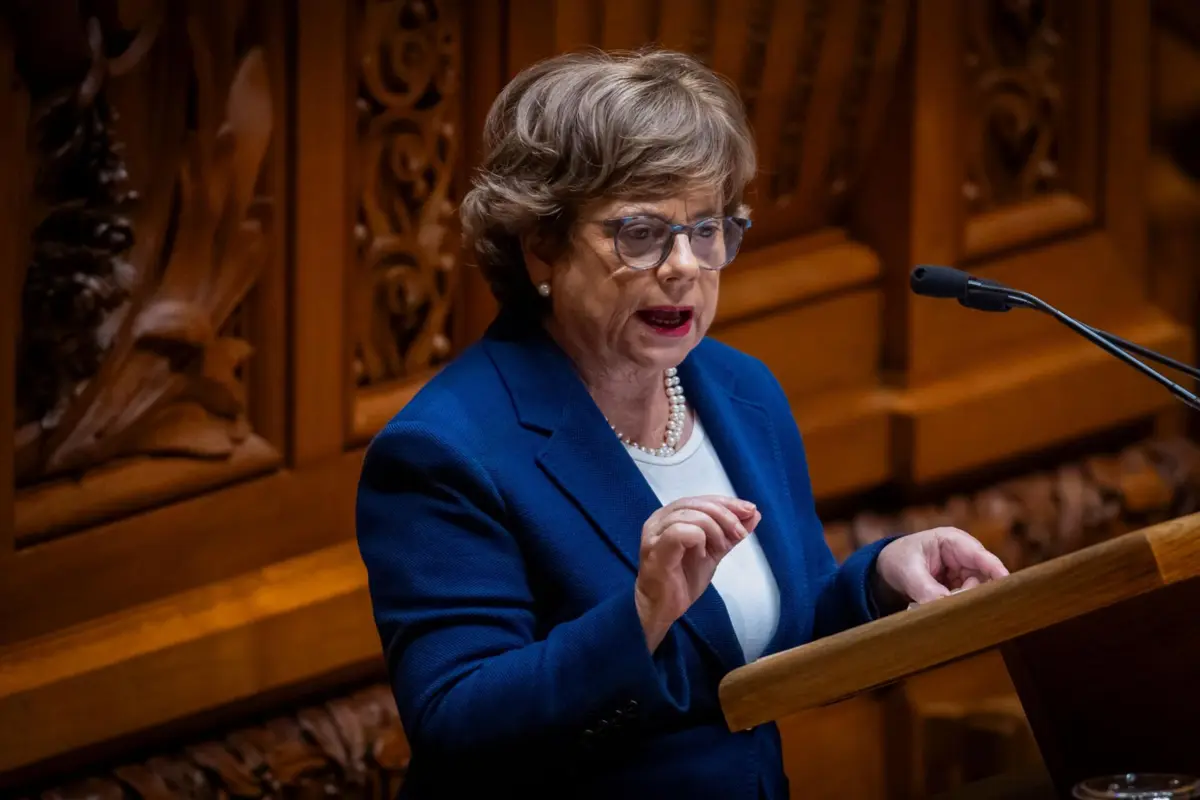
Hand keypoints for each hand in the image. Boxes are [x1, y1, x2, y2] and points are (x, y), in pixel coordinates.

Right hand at [634, 495, 760, 650]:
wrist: (663, 608)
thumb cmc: (683, 578)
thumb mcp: (714, 551)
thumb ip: (730, 532)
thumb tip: (753, 513)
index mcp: (671, 515)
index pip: (701, 499)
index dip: (727, 502)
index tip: (749, 511)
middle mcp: (659, 519)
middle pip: (696, 504)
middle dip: (725, 515)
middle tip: (740, 533)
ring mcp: (654, 534)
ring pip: (690, 515)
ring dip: (714, 530)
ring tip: (720, 548)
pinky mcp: (655, 550)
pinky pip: (680, 532)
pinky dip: (698, 540)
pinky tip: (702, 555)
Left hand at [873, 527, 1008, 611]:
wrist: (886, 567)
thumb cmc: (898, 560)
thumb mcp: (908, 572)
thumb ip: (926, 588)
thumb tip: (944, 605)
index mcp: (953, 541)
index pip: (981, 556)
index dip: (996, 572)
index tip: (1007, 589)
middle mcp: (964, 555)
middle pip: (983, 579)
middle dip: (970, 595)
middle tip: (948, 604)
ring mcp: (964, 571)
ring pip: (976, 592)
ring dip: (961, 602)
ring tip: (935, 603)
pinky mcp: (961, 586)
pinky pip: (966, 599)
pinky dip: (955, 606)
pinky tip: (938, 608)